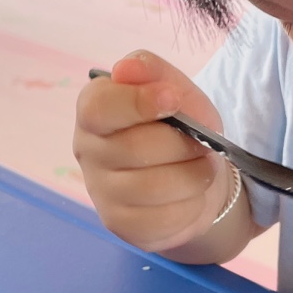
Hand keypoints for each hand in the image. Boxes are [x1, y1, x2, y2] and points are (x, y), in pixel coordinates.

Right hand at [73, 51, 233, 252]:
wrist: (190, 174)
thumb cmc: (176, 125)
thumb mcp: (173, 89)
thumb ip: (152, 72)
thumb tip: (126, 68)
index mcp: (94, 111)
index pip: (99, 108)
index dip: (137, 103)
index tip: (173, 99)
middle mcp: (88, 151)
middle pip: (135, 149)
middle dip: (182, 144)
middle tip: (204, 142)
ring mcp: (101, 192)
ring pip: (154, 188)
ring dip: (194, 176)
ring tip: (204, 166)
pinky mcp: (122, 225)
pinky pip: (164, 218)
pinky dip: (192, 205)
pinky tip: (193, 194)